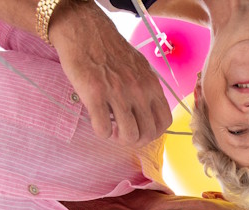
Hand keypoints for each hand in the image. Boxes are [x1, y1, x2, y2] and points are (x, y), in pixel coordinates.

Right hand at [49, 2, 171, 146]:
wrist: (84, 29)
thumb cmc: (111, 51)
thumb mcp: (140, 68)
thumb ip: (146, 91)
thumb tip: (147, 116)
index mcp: (151, 84)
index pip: (164, 122)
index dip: (153, 133)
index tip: (141, 130)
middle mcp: (138, 90)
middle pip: (147, 134)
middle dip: (135, 140)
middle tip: (123, 132)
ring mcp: (117, 93)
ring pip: (128, 136)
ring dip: (118, 138)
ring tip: (111, 128)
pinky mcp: (95, 94)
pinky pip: (103, 130)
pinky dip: (101, 132)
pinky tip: (97, 121)